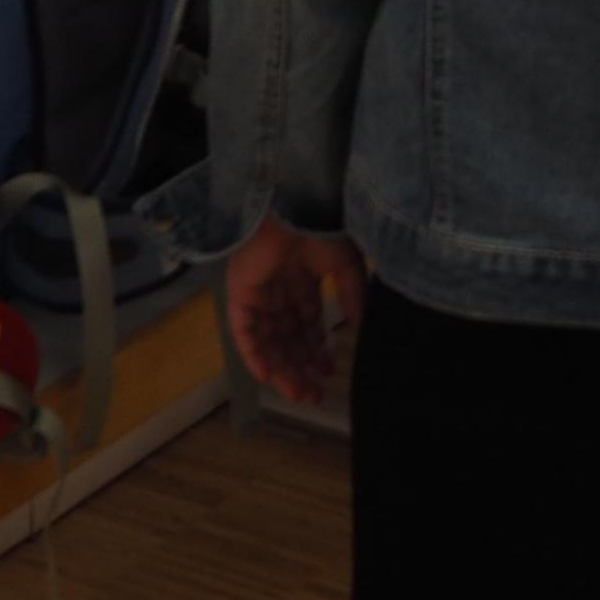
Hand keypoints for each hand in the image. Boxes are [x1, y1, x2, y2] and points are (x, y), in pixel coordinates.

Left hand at [222, 216, 365, 404]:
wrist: (300, 206)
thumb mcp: (347, 265)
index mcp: (302, 277)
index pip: (306, 322)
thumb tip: (359, 325)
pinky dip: (254, 354)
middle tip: (314, 393)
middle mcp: (278, 287)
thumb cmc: (324, 227)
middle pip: (286, 336)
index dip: (316, 349)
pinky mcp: (240, 291)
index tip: (328, 372)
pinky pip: (243, 330)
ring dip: (282, 368)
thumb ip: (351, 295)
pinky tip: (271, 376)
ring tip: (300, 392)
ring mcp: (257, 290)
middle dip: (301, 365)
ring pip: (267, 339)